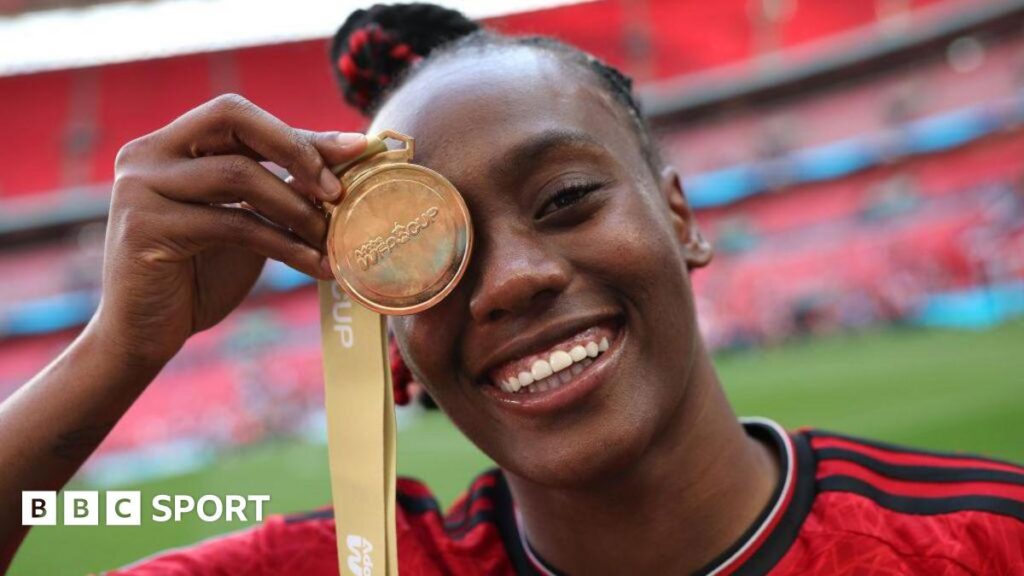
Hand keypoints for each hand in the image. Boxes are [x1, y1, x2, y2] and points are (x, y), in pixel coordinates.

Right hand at [93, 94, 365, 366]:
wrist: (143, 336)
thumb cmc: (198, 277)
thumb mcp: (244, 223)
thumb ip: (276, 190)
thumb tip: (343, 162)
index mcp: (170, 144)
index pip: (240, 117)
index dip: (300, 132)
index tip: (356, 148)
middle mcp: (148, 154)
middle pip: (232, 117)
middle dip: (295, 148)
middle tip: (337, 191)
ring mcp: (141, 187)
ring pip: (238, 174)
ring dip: (297, 208)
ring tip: (331, 240)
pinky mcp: (146, 227)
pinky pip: (235, 224)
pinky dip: (286, 245)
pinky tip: (316, 266)